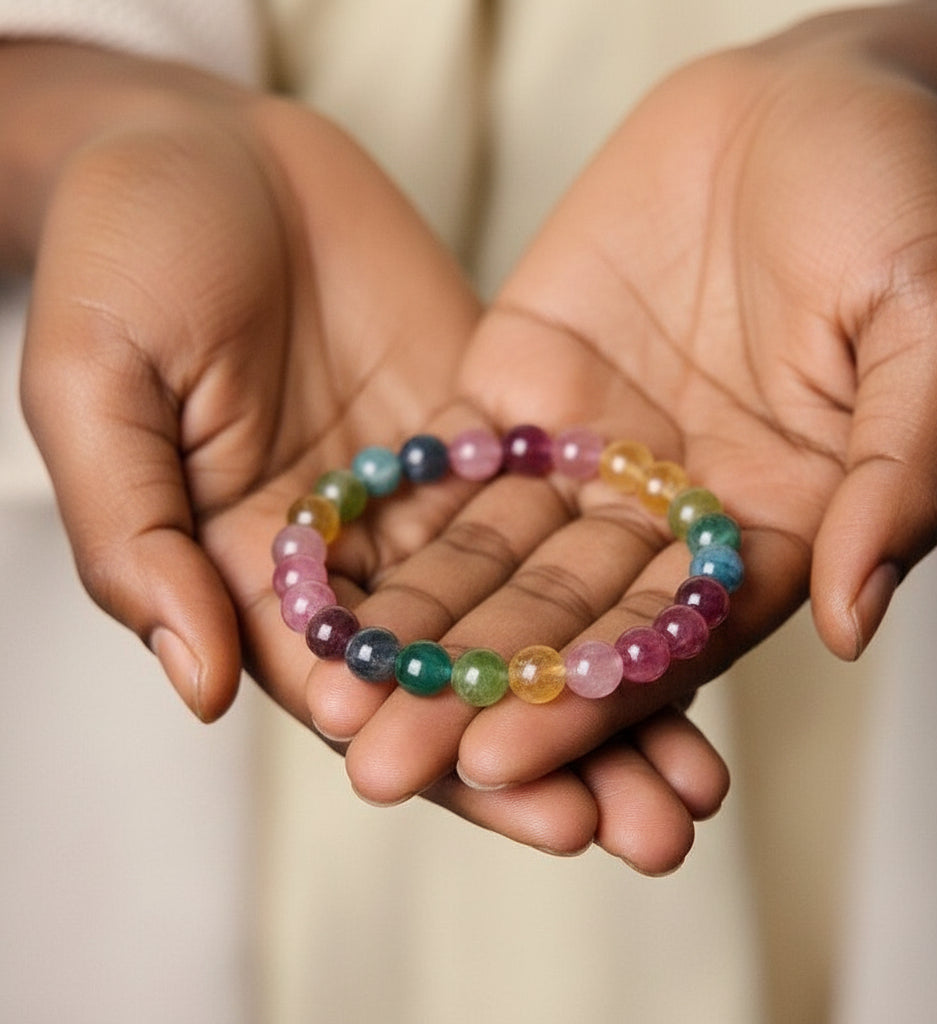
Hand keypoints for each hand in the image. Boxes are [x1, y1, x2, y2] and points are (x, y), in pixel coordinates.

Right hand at [15, 44, 727, 872]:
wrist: (206, 152)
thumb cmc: (120, 255)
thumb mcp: (97, 387)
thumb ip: (135, 539)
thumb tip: (201, 689)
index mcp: (254, 575)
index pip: (363, 699)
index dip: (456, 764)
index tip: (557, 823)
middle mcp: (356, 557)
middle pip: (465, 679)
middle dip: (564, 756)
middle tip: (662, 832)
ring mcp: (430, 497)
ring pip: (529, 613)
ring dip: (615, 690)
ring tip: (702, 777)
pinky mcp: (488, 432)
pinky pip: (563, 510)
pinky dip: (626, 572)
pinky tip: (696, 627)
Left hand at [312, 12, 936, 830]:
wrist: (814, 100)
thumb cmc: (902, 200)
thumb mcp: (936, 325)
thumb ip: (901, 475)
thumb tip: (855, 622)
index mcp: (768, 531)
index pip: (671, 640)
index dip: (587, 702)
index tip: (503, 760)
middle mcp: (665, 512)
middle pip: (561, 622)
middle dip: (472, 692)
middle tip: (383, 768)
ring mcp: (587, 451)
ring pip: (491, 555)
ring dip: (415, 626)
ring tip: (335, 692)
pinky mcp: (523, 383)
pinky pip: (450, 458)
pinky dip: (391, 511)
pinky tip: (324, 567)